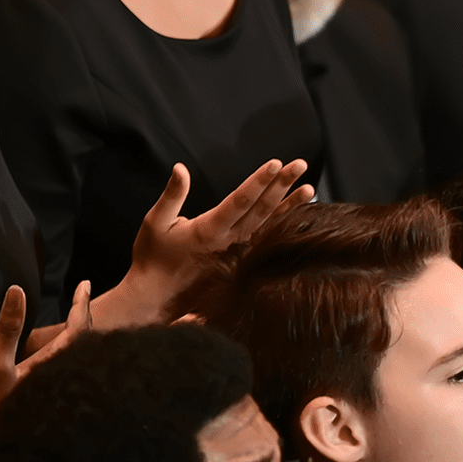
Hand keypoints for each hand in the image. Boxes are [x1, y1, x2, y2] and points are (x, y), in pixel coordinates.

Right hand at [0, 281, 91, 423]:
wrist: (3, 451)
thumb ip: (8, 328)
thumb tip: (17, 290)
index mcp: (55, 364)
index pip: (78, 327)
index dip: (81, 303)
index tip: (86, 283)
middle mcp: (65, 375)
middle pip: (82, 340)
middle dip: (81, 316)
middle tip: (82, 297)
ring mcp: (62, 388)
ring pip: (77, 355)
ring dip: (76, 335)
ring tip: (75, 319)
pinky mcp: (57, 398)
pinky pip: (69, 368)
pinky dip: (68, 353)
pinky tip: (59, 354)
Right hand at [106, 160, 312, 325]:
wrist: (156, 297)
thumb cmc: (152, 258)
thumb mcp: (155, 222)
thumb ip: (172, 195)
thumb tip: (180, 167)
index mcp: (208, 231)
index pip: (239, 201)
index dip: (259, 182)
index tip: (276, 164)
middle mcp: (227, 243)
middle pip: (261, 210)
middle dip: (281, 186)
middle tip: (300, 164)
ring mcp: (235, 254)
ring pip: (267, 226)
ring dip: (289, 206)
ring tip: (310, 189)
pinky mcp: (237, 261)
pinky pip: (264, 239)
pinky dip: (281, 225)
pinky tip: (295, 214)